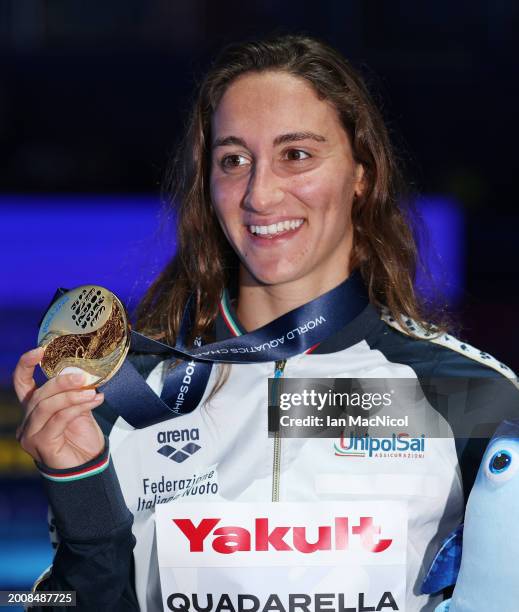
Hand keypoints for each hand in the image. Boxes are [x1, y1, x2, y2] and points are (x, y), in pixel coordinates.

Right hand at [13, 347, 105, 468]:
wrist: (89, 466)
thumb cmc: (81, 437)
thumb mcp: (79, 408)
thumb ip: (75, 392)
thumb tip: (82, 371)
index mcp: (33, 408)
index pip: (22, 382)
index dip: (26, 364)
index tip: (41, 350)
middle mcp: (27, 421)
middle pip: (38, 394)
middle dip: (61, 382)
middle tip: (83, 376)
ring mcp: (31, 434)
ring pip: (47, 406)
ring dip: (72, 396)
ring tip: (92, 391)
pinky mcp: (42, 445)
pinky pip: (59, 420)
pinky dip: (77, 408)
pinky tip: (95, 401)